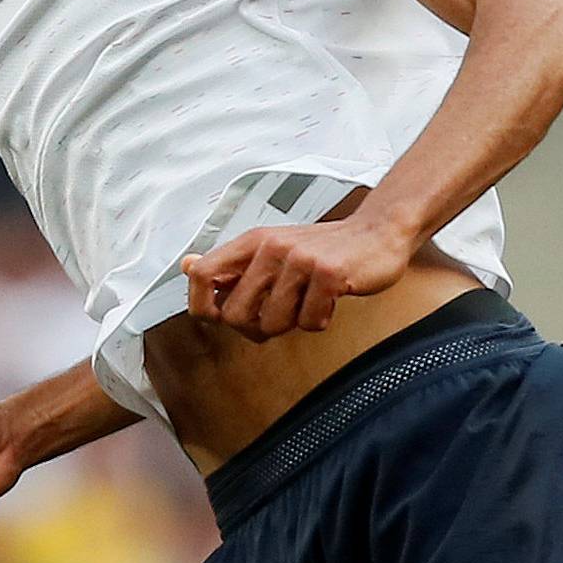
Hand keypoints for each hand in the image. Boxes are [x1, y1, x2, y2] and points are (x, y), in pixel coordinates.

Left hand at [182, 211, 415, 339]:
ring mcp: (299, 259)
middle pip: (233, 314)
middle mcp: (270, 246)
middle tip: (279, 314)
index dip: (203, 307)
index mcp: (250, 242)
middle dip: (255, 327)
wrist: (376, 234)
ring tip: (307, 301)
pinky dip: (320, 321)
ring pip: (272, 324)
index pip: (200, 277)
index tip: (223, 318)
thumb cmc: (321, 250)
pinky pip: (309, 323)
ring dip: (292, 323)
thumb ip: (231, 263)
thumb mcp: (270, 248)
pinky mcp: (328, 274)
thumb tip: (186, 266)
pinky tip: (328, 300)